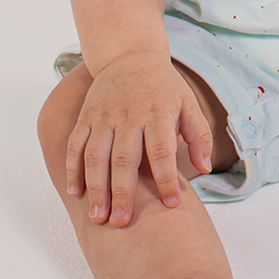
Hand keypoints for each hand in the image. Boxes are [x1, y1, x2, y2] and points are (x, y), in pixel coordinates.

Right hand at [65, 54, 212, 226]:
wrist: (130, 55)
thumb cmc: (164, 86)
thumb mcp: (188, 103)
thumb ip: (198, 135)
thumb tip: (205, 167)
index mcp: (157, 113)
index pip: (161, 151)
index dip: (166, 179)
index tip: (171, 205)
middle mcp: (129, 115)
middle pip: (124, 159)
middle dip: (122, 192)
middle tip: (121, 223)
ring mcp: (104, 116)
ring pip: (96, 155)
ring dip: (95, 187)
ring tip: (97, 217)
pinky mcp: (86, 116)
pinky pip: (76, 144)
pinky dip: (73, 168)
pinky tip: (76, 192)